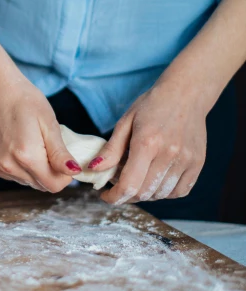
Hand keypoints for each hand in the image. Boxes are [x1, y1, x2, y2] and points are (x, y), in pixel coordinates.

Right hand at [0, 70, 82, 191]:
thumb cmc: (25, 101)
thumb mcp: (49, 123)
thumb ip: (60, 153)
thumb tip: (74, 172)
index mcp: (26, 156)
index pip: (53, 185)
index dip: (64, 176)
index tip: (64, 159)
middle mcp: (9, 166)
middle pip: (41, 185)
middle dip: (50, 172)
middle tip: (48, 147)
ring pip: (27, 182)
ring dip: (34, 170)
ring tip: (31, 144)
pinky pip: (13, 176)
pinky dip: (20, 167)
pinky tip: (17, 146)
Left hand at [89, 81, 207, 203]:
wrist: (186, 93)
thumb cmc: (152, 105)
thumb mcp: (126, 121)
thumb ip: (111, 149)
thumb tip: (94, 169)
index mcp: (147, 143)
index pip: (129, 185)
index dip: (114, 197)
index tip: (106, 195)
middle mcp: (169, 154)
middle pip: (144, 193)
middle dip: (127, 194)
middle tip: (120, 182)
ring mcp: (186, 160)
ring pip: (160, 194)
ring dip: (145, 193)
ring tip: (139, 177)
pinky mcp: (197, 163)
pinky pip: (179, 191)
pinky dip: (164, 192)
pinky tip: (156, 179)